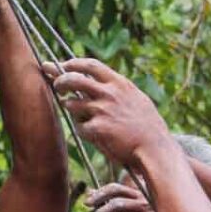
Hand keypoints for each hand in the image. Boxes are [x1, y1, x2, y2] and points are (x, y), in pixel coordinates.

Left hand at [43, 58, 168, 164]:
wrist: (154, 148)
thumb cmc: (148, 127)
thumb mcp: (137, 100)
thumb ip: (119, 91)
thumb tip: (101, 85)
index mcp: (120, 84)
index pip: (92, 65)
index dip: (74, 63)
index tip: (63, 64)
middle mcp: (109, 93)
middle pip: (74, 79)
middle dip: (60, 80)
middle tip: (56, 84)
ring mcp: (102, 110)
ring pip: (71, 103)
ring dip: (69, 106)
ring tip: (75, 113)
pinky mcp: (97, 128)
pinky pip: (79, 127)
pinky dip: (83, 131)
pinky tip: (93, 136)